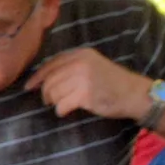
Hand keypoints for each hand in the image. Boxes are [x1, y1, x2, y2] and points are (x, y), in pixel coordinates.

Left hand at [25, 48, 153, 121]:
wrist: (135, 94)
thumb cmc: (111, 82)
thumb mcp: (91, 66)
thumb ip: (70, 68)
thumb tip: (39, 80)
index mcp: (81, 54)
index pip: (50, 64)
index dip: (37, 77)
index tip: (29, 87)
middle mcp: (81, 63)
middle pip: (49, 80)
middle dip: (46, 93)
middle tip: (50, 101)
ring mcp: (83, 78)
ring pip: (53, 93)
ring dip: (55, 102)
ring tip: (64, 104)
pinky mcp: (85, 94)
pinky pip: (61, 105)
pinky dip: (61, 111)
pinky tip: (67, 111)